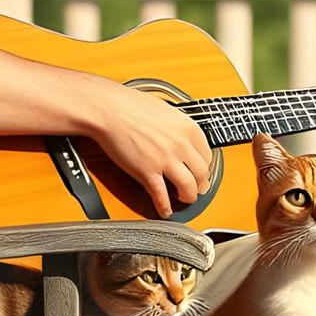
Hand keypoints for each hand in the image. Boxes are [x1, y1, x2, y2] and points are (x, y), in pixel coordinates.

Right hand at [88, 80, 212, 217]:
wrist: (108, 108)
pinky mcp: (148, 172)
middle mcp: (181, 145)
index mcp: (188, 128)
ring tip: (184, 199)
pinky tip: (165, 210)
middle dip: (200, 185)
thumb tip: (182, 138)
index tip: (200, 171)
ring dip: (188, 197)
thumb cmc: (130, 105)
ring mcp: (165, 160)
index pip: (208, 155)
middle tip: (197, 188)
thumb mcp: (166, 111)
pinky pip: (161, 196)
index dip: (204, 167)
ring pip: (188, 188)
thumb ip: (178, 127)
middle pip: (202, 174)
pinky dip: (165, 207)